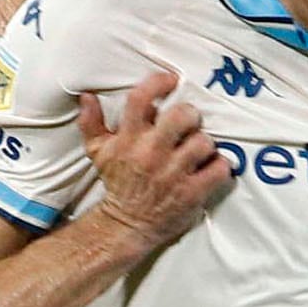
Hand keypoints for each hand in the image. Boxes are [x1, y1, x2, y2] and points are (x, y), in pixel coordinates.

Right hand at [81, 69, 235, 252]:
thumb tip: (87, 97)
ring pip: (204, 141)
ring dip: (205, 144)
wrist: (126, 225)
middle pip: (182, 116)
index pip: (141, 99)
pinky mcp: (191, 193)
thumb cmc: (117, 183)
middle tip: (190, 123)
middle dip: (190, 115)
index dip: (159, 83)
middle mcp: (151, 153)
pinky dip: (220, 166)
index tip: (171, 81)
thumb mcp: (98, 152)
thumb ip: (92, 123)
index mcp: (129, 139)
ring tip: (198, 150)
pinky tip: (211, 167)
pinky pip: (218, 169)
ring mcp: (173, 174)